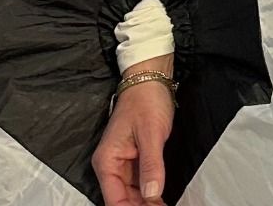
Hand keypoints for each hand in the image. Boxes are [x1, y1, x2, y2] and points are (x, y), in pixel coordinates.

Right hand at [93, 55, 174, 205]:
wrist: (149, 80)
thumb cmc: (146, 101)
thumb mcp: (152, 134)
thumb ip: (151, 166)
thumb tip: (151, 195)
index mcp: (107, 161)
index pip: (115, 200)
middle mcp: (111, 165)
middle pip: (122, 200)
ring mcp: (122, 163)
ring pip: (131, 194)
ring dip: (146, 202)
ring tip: (165, 205)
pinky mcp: (133, 159)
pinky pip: (139, 183)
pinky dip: (150, 192)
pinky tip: (162, 198)